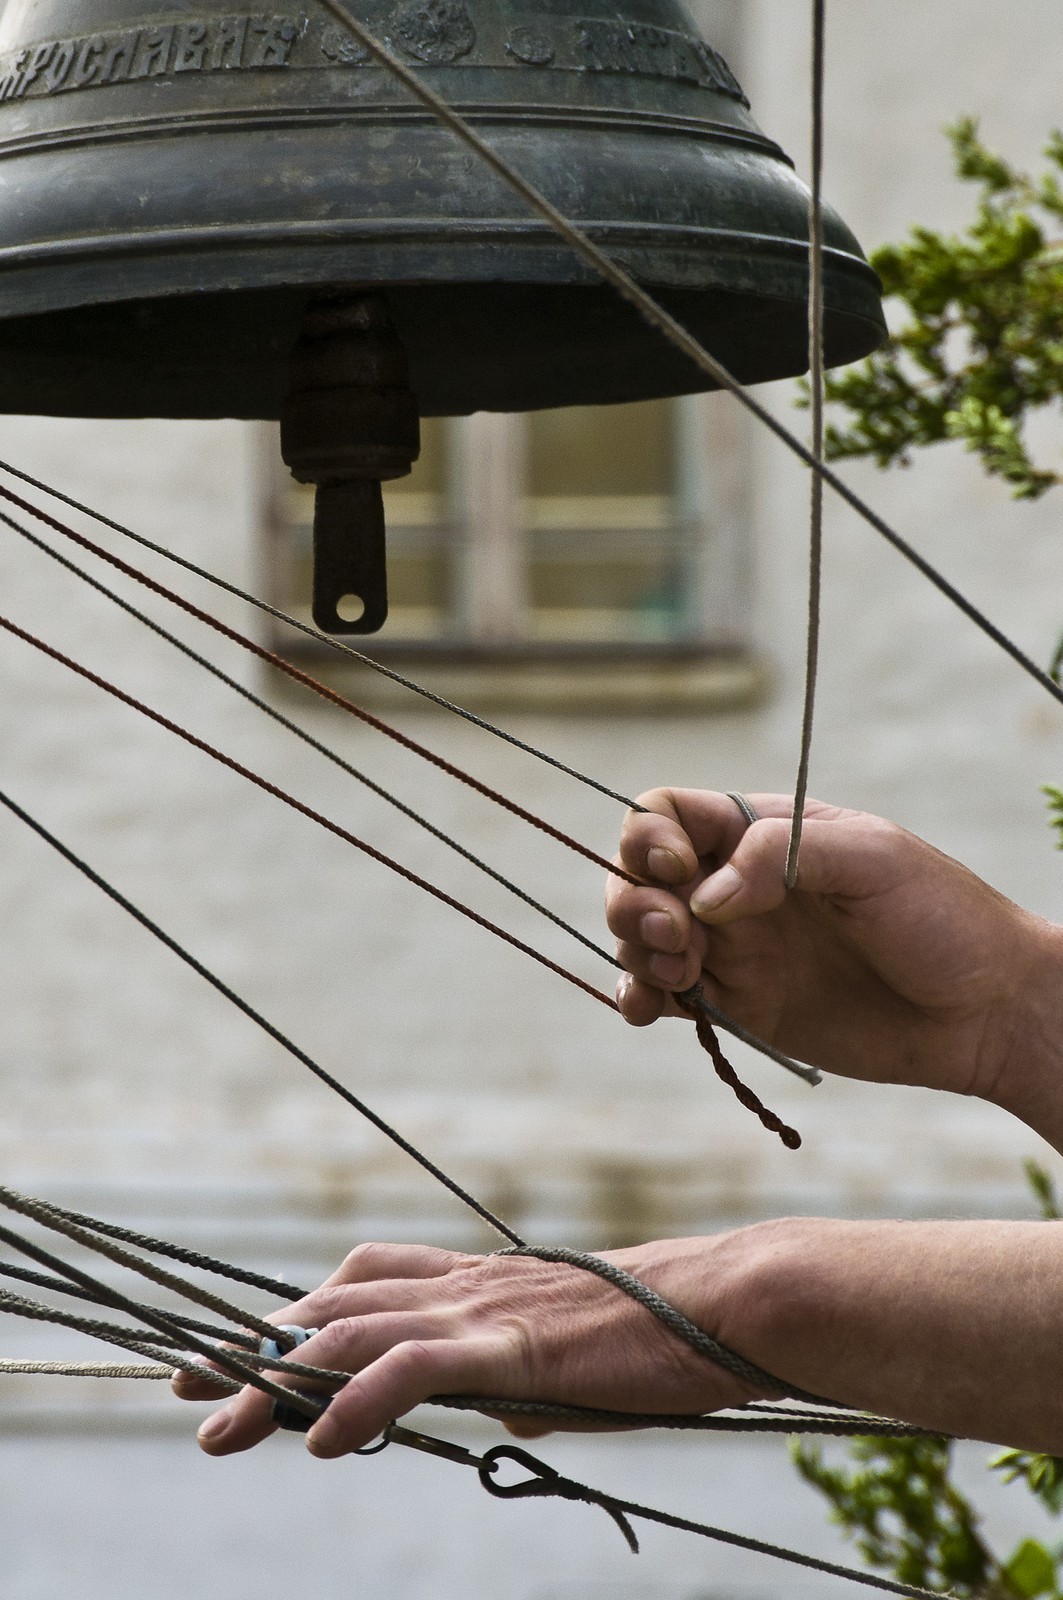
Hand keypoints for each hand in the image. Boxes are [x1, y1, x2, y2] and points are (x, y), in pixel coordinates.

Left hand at [171, 1237, 769, 1457]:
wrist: (728, 1305)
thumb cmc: (660, 1341)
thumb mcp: (570, 1369)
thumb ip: (519, 1383)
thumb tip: (497, 1417)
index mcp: (476, 1286)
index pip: (360, 1284)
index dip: (292, 1313)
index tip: (234, 1351)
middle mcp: (466, 1286)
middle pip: (334, 1305)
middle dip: (255, 1346)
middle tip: (187, 1384)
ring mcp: (485, 1310)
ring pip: (354, 1332)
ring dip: (277, 1381)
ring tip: (220, 1428)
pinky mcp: (513, 1343)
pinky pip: (417, 1368)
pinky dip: (361, 1400)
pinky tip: (322, 1442)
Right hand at [606, 789, 1062, 1105]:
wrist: (986, 1012)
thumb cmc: (945, 917)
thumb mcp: (873, 859)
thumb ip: (778, 857)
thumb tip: (701, 897)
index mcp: (760, 831)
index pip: (666, 814)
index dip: (649, 838)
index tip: (681, 872)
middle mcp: (734, 884)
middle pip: (636, 876)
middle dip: (632, 902)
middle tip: (676, 936)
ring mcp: (733, 946)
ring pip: (641, 938)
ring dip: (635, 952)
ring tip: (680, 974)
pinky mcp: (739, 1004)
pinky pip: (664, 996)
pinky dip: (639, 998)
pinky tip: (649, 1009)